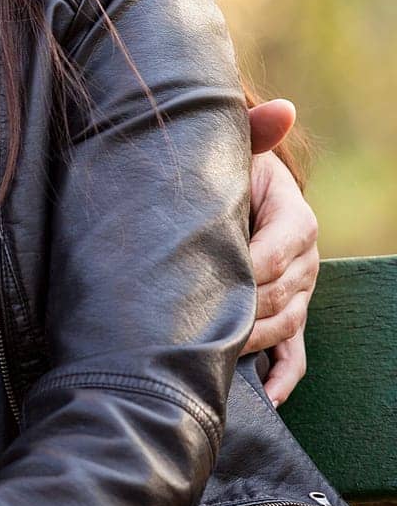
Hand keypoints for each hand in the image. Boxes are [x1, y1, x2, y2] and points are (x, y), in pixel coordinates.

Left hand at [243, 98, 318, 404]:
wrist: (227, 186)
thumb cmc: (224, 166)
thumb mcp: (236, 148)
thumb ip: (254, 130)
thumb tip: (284, 109)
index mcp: (296, 218)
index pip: (279, 252)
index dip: (248, 268)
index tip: (214, 281)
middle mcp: (304, 260)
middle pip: (282, 295)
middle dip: (244, 311)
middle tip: (201, 325)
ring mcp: (298, 292)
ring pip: (286, 325)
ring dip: (256, 342)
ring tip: (219, 354)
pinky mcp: (286, 313)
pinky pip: (295, 352)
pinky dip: (284, 376)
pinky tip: (269, 397)